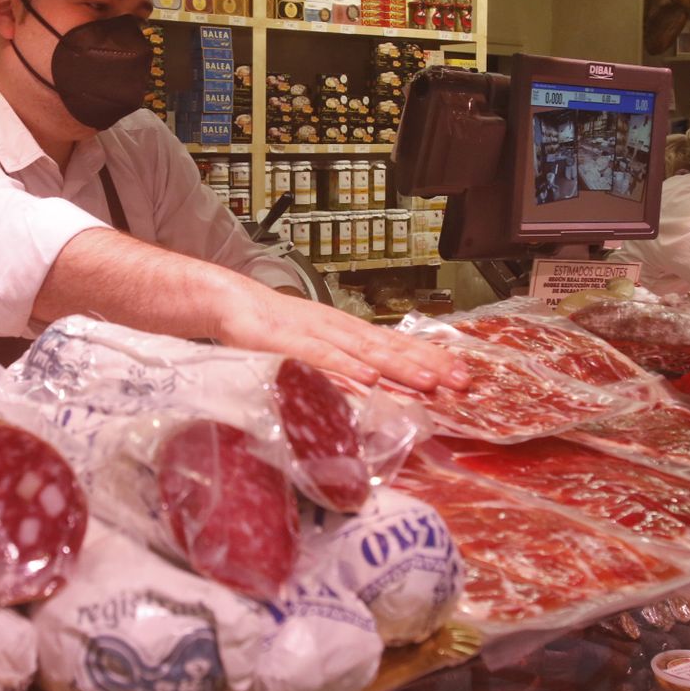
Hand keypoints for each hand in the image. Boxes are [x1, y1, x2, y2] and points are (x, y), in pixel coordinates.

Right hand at [215, 282, 470, 392]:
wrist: (228, 301)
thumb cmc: (269, 328)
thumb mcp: (313, 345)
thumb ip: (341, 364)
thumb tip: (375, 389)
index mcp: (345, 330)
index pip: (395, 343)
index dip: (428, 358)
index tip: (460, 374)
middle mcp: (338, 329)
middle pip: (389, 347)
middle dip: (426, 365)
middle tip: (459, 381)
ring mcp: (314, 334)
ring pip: (362, 352)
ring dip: (397, 368)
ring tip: (427, 382)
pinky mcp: (286, 342)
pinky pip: (319, 358)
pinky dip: (345, 368)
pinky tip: (367, 380)